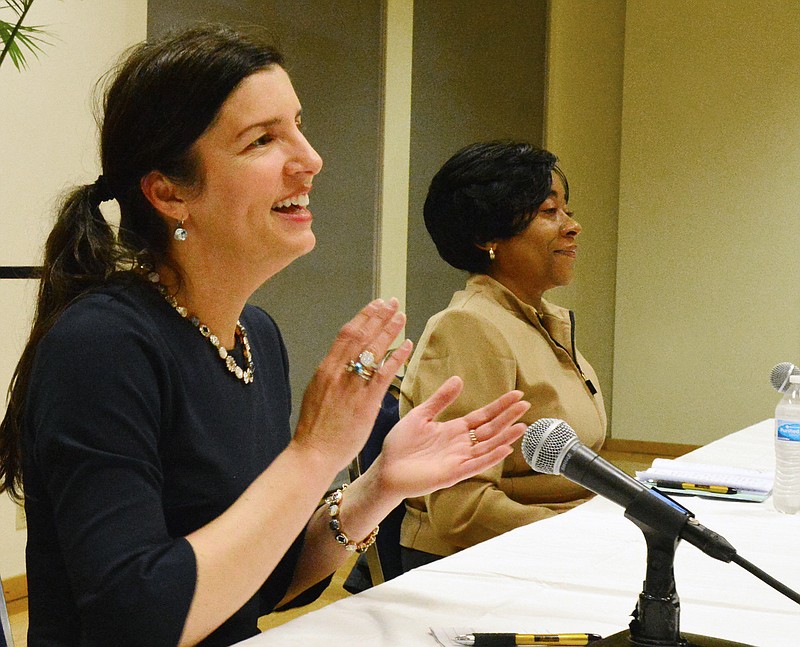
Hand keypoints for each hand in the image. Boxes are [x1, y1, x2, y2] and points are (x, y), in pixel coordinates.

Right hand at [292, 298, 412, 472]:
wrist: (314, 452)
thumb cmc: (316, 429)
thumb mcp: (317, 393)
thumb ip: (331, 376)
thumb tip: (342, 363)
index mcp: (325, 369)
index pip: (346, 334)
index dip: (363, 316)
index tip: (376, 304)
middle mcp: (338, 373)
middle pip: (362, 336)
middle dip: (379, 316)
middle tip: (393, 303)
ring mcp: (352, 387)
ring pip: (373, 350)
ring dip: (390, 330)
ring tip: (402, 316)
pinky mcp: (366, 402)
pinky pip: (384, 374)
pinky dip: (396, 357)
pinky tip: (406, 345)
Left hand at [372, 376, 529, 499]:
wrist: (386, 469)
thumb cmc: (400, 445)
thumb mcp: (421, 415)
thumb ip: (440, 399)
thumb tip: (459, 379)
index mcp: (454, 430)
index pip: (483, 416)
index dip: (500, 406)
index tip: (516, 395)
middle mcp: (461, 445)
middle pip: (490, 429)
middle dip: (507, 417)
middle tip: (525, 404)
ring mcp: (459, 459)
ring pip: (488, 447)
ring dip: (505, 437)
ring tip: (522, 425)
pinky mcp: (453, 474)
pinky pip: (476, 464)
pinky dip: (491, 457)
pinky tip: (505, 448)